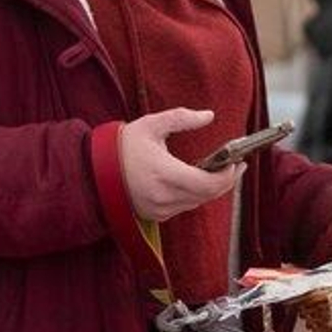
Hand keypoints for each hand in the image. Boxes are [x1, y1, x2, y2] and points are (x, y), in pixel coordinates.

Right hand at [120, 108, 237, 222]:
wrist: (93, 170)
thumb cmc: (122, 146)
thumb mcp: (151, 125)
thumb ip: (181, 118)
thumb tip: (209, 115)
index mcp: (165, 175)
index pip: (208, 184)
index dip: (227, 176)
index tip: (238, 163)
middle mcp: (164, 197)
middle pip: (207, 195)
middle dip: (225, 181)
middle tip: (236, 166)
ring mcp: (159, 209)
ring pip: (196, 202)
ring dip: (210, 188)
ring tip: (220, 170)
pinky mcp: (155, 215)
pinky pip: (183, 206)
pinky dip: (194, 195)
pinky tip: (198, 180)